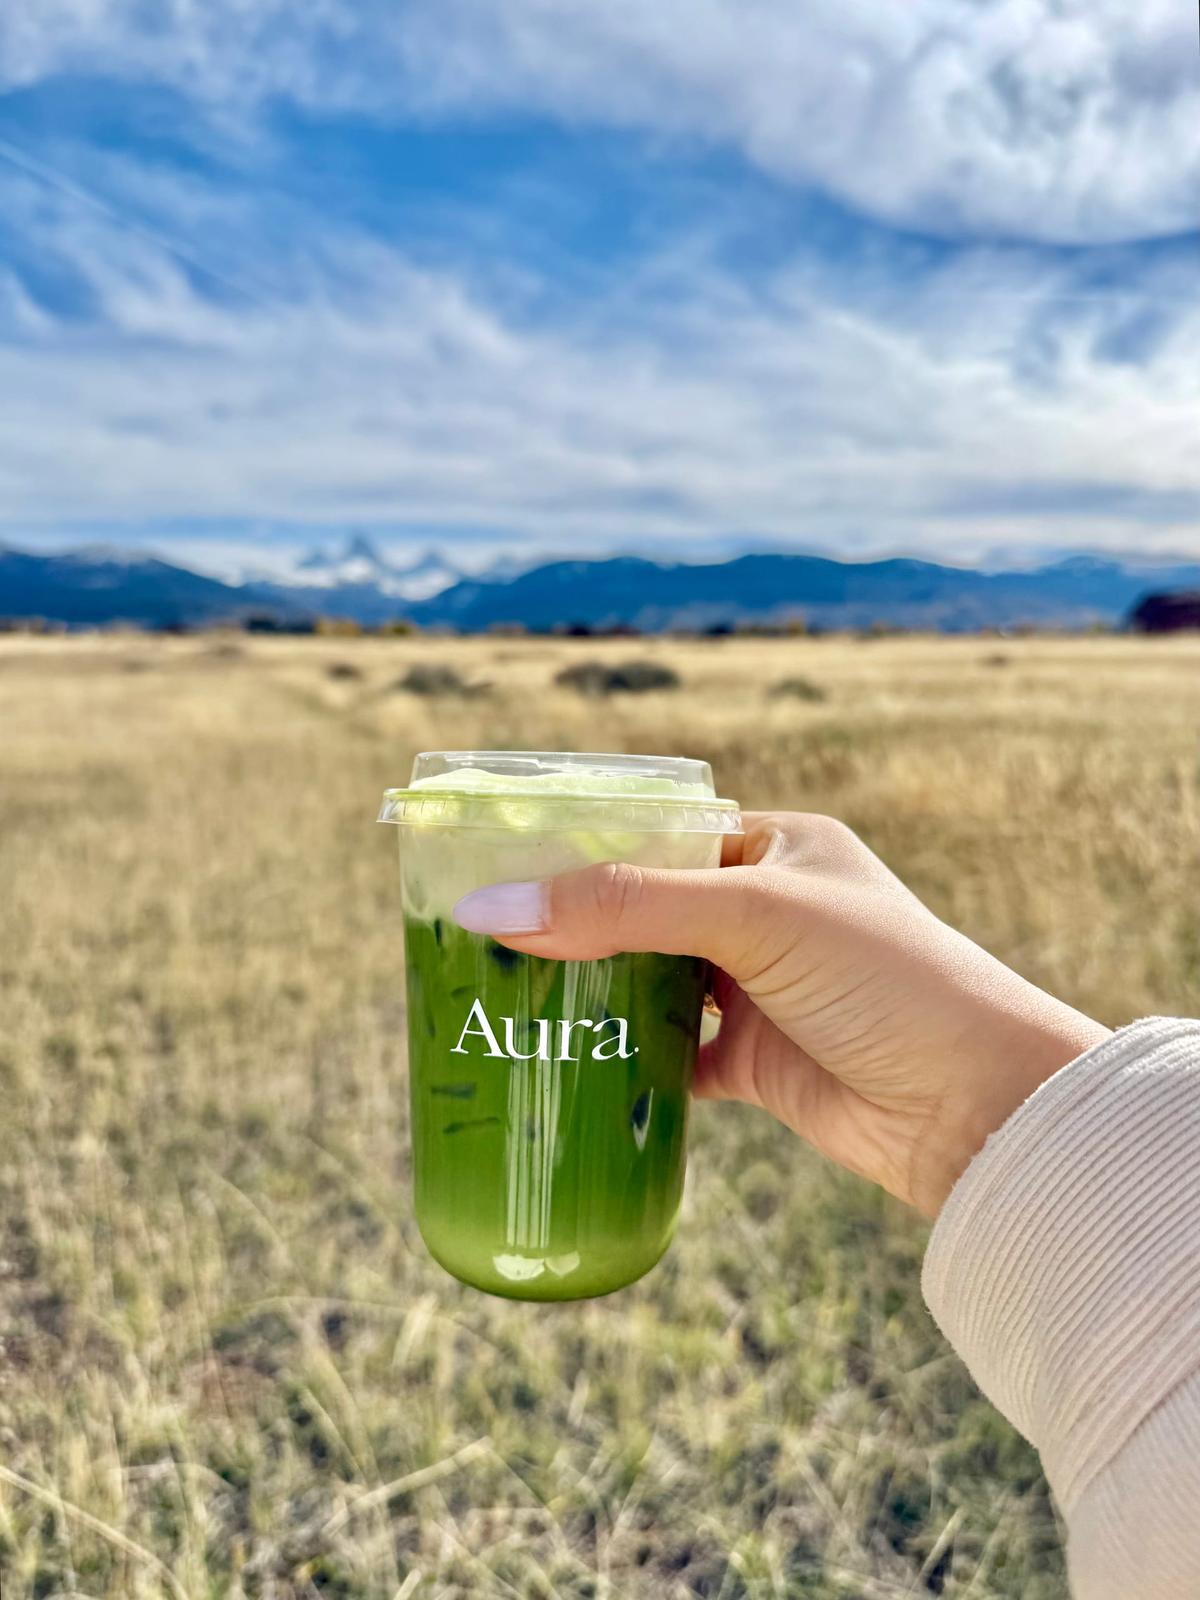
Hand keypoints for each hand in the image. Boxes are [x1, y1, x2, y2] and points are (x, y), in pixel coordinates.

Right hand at [452, 813, 1108, 1216]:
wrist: (978, 1108)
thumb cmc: (887, 979)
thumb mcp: (754, 916)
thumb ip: (625, 906)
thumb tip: (492, 906)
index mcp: (774, 847)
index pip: (655, 830)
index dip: (578, 845)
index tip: (496, 862)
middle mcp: (764, 912)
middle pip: (640, 911)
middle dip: (569, 928)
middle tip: (480, 941)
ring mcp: (758, 990)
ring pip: (648, 985)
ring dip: (590, 997)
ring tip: (502, 999)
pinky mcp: (756, 1064)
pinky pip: (670, 1056)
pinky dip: (625, 1063)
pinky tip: (568, 1068)